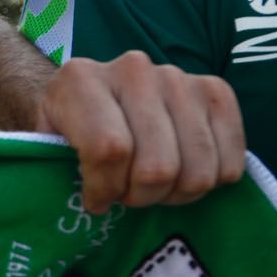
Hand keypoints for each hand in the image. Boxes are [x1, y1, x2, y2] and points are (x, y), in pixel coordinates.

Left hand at [35, 51, 244, 213]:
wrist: (97, 91)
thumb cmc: (69, 126)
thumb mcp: (46, 141)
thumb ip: (53, 166)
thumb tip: (89, 206)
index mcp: (80, 79)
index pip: (109, 150)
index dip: (106, 188)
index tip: (96, 200)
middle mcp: (133, 70)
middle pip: (157, 166)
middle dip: (140, 197)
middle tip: (126, 196)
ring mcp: (179, 77)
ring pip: (196, 169)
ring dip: (174, 194)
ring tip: (151, 186)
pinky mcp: (216, 91)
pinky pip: (229, 161)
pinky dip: (210, 183)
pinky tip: (182, 174)